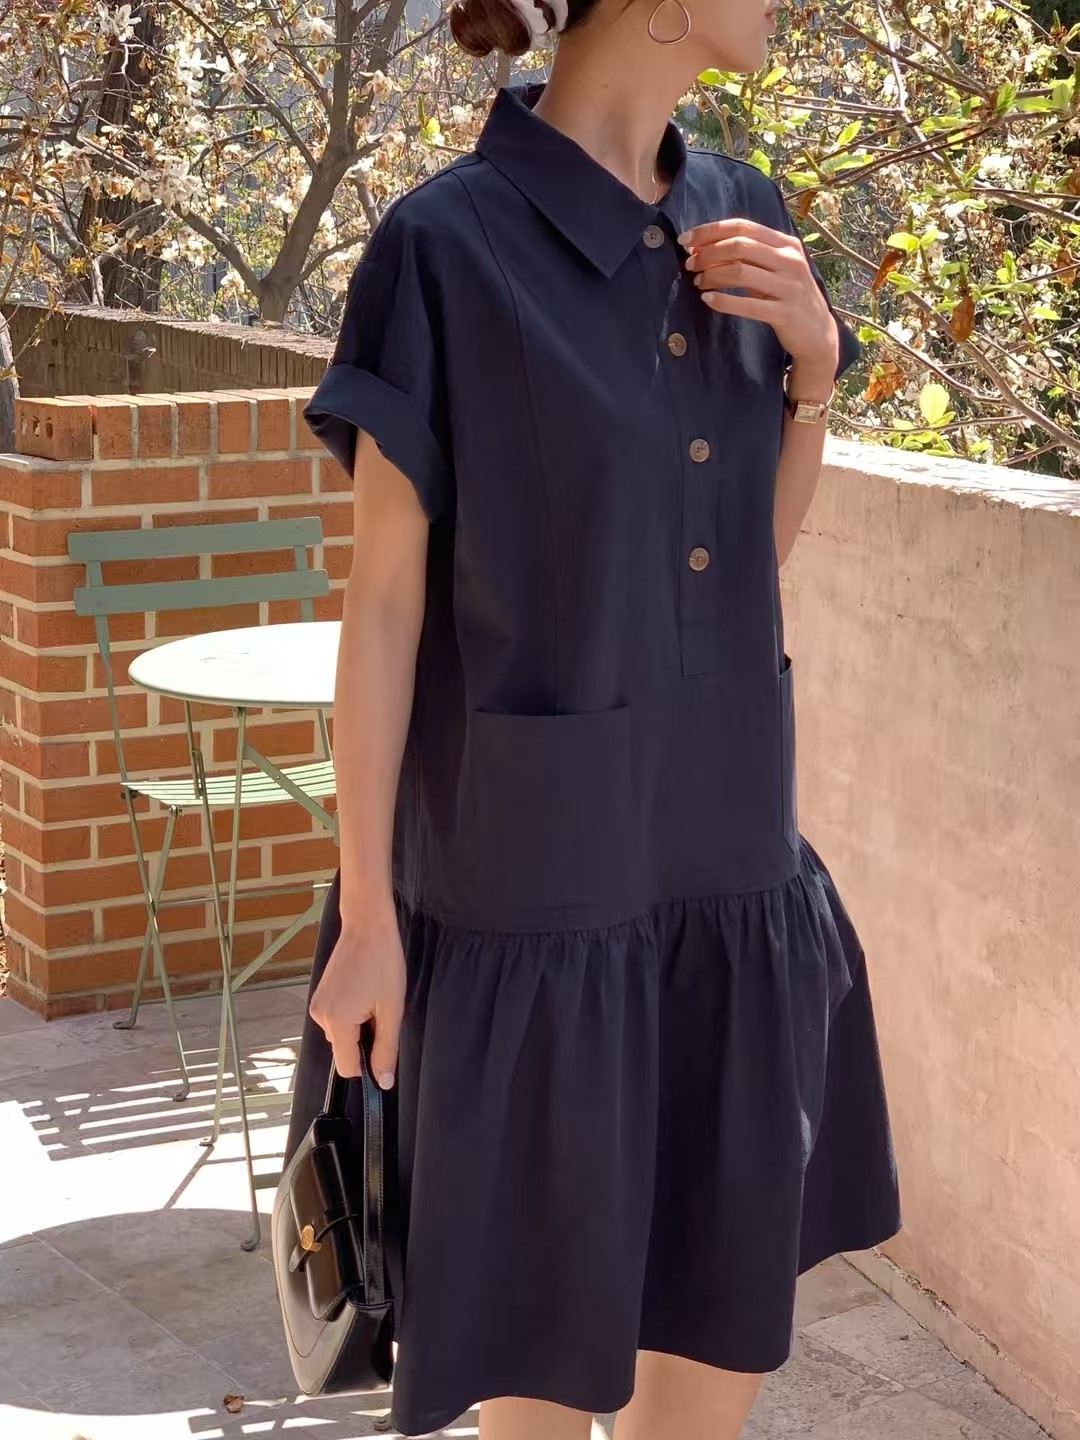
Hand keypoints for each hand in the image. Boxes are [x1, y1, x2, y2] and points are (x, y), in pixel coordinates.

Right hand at [308, 906, 404, 1087]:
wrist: (367, 926)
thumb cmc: (382, 963)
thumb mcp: (391, 1010)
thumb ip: (386, 1049)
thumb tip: (383, 1082)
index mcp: (336, 1022)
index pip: (348, 1068)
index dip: (368, 1065)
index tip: (383, 1049)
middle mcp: (320, 1016)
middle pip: (344, 1050)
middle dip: (364, 1040)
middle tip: (380, 1011)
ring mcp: (317, 1004)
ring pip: (341, 1035)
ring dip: (358, 1026)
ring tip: (372, 997)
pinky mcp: (319, 995)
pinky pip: (336, 1019)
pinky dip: (351, 1014)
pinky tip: (363, 992)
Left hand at [679, 217, 838, 372]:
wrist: (818, 334)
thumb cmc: (789, 297)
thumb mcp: (777, 269)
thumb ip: (749, 256)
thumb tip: (704, 247)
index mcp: (786, 244)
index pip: (743, 226)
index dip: (710, 231)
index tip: (686, 240)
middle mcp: (790, 260)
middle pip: (739, 246)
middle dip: (707, 253)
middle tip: (690, 264)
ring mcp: (789, 286)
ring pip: (740, 272)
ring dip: (712, 276)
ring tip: (698, 282)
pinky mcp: (784, 313)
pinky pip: (747, 304)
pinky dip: (723, 301)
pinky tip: (708, 300)